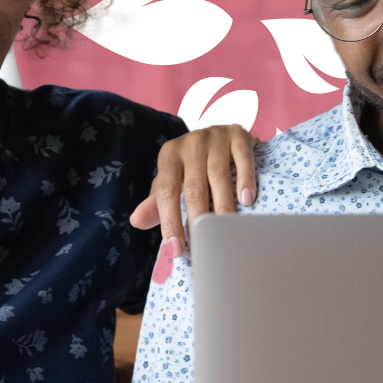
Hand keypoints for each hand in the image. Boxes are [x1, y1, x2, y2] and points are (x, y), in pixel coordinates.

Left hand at [131, 125, 257, 253]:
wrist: (220, 135)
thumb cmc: (192, 166)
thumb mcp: (172, 181)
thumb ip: (156, 203)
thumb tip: (136, 222)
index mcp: (169, 156)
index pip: (167, 191)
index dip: (170, 221)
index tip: (176, 248)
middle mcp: (190, 143)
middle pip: (193, 186)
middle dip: (198, 219)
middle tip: (205, 245)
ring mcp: (215, 137)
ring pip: (218, 175)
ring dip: (223, 204)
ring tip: (226, 228)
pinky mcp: (238, 134)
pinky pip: (242, 158)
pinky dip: (245, 179)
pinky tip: (247, 200)